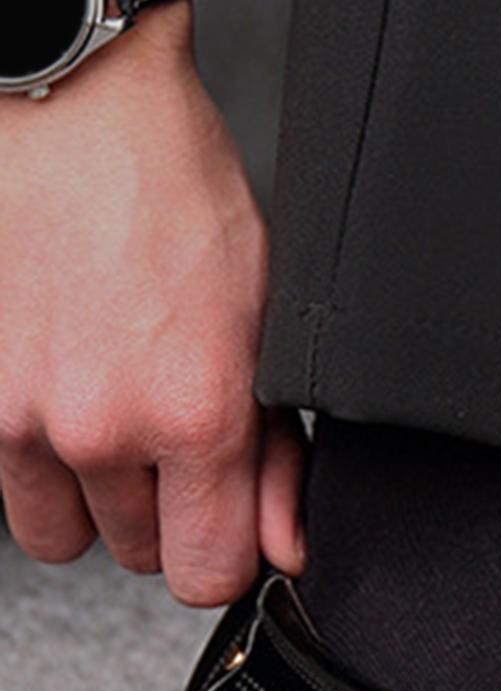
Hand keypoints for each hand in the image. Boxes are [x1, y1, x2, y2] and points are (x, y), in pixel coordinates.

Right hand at [0, 2, 304, 605]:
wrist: (74, 115)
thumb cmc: (178, 199)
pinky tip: (75, 401)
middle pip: (141, 556)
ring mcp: (24, 415)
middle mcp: (100, 429)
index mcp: (195, 416)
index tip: (234, 521)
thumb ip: (277, 455)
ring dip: (101, 503)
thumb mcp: (267, 327)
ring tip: (125, 429)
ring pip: (69, 534)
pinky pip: (15, 485)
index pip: (209, 575)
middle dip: (170, 517)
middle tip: (182, 443)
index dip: (228, 554)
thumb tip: (284, 545)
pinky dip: (44, 467)